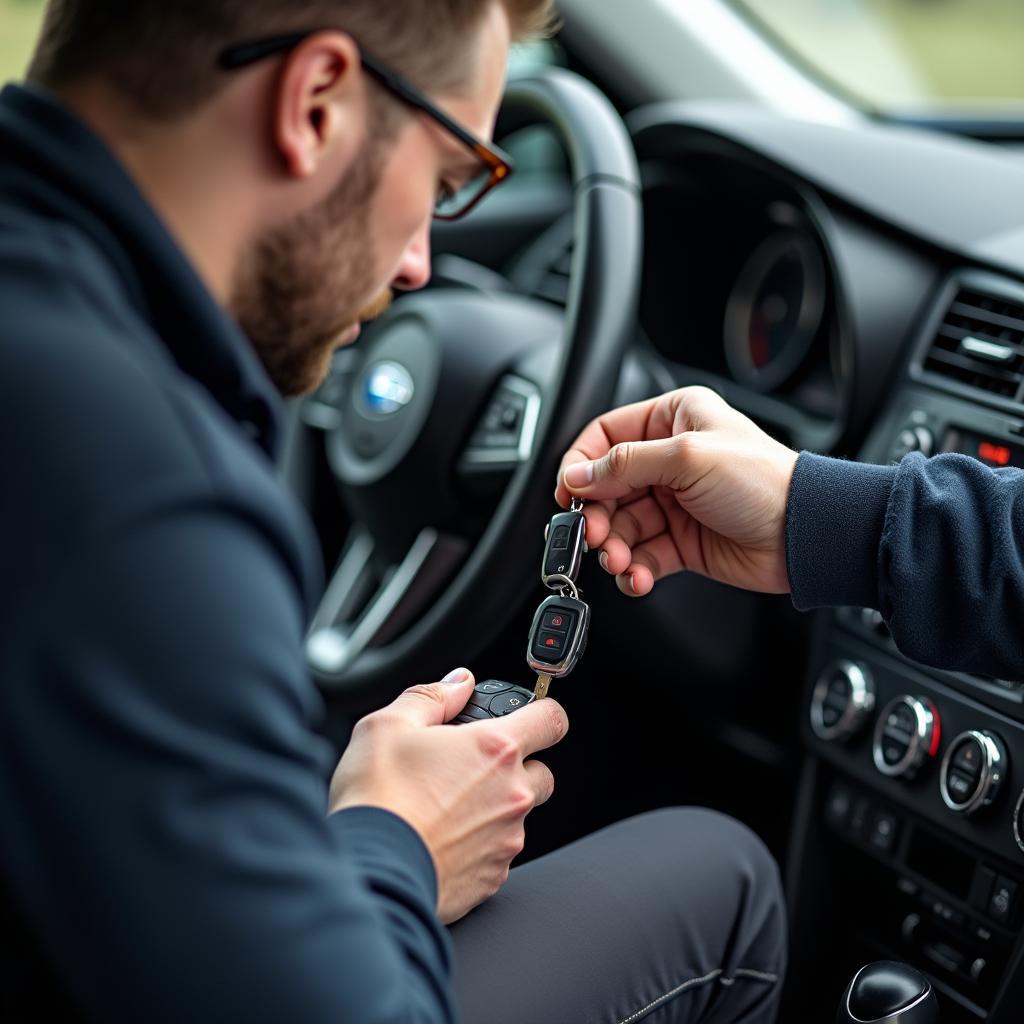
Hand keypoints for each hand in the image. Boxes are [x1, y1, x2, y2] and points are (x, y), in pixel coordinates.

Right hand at [329, 670, 567, 923]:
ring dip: (495, 807)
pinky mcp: (493, 878)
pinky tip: (442, 837)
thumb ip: (433, 696)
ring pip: (519, 815)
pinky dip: (479, 844)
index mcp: (495, 749)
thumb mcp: (390, 725)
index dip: (542, 713)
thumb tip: (459, 683)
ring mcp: (506, 839)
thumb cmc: (379, 798)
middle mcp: (512, 794)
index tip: (528, 717)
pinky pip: (499, 852)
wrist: (370, 871)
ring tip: (446, 806)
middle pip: (541, 772)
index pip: (551, 720)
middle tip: (472, 768)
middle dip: (516, 767)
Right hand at [555, 386, 798, 596]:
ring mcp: (674, 503)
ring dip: (614, 548)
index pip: (606, 436)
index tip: (569, 493)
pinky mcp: (681, 541)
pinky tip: (638, 576)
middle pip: (607, 487)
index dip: (581, 464)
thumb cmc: (763, 481)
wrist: (803, 535)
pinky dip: (634, 570)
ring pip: (621, 527)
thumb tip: (579, 476)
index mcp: (672, 419)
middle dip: (598, 516)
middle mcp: (669, 459)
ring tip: (620, 561)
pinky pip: (641, 556)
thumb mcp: (687, 456)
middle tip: (595, 535)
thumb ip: (625, 464)